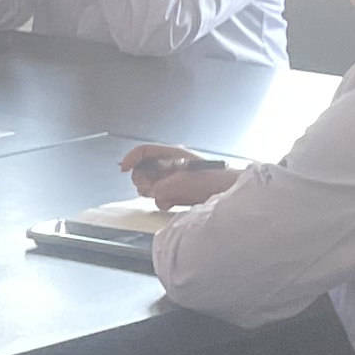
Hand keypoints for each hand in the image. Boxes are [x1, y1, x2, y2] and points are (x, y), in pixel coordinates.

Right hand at [121, 143, 241, 208]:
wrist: (230, 193)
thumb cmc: (216, 179)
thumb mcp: (188, 179)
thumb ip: (166, 185)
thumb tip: (153, 193)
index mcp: (171, 155)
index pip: (143, 152)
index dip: (131, 158)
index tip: (124, 169)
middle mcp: (169, 167)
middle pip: (141, 171)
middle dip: (144, 182)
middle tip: (154, 189)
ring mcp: (171, 181)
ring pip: (148, 188)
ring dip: (154, 194)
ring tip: (170, 196)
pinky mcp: (175, 194)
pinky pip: (158, 199)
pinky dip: (162, 202)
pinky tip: (174, 203)